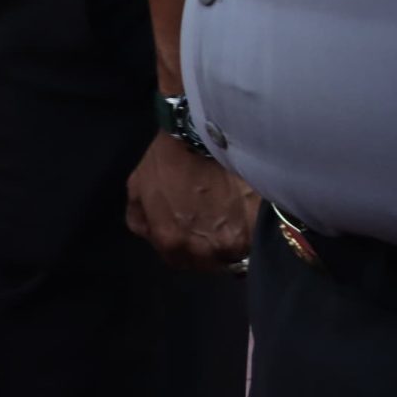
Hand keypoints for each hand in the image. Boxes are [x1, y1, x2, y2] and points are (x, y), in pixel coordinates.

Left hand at [126, 131, 257, 271]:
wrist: (207, 133)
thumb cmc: (169, 157)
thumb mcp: (138, 185)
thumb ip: (140, 218)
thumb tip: (150, 236)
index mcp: (170, 241)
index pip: (176, 261)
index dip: (181, 246)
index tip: (188, 233)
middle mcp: (203, 250)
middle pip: (206, 263)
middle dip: (205, 249)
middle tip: (209, 227)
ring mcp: (234, 243)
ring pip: (232, 256)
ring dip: (229, 245)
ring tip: (229, 222)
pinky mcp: (259, 231)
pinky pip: (254, 244)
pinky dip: (250, 235)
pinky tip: (245, 218)